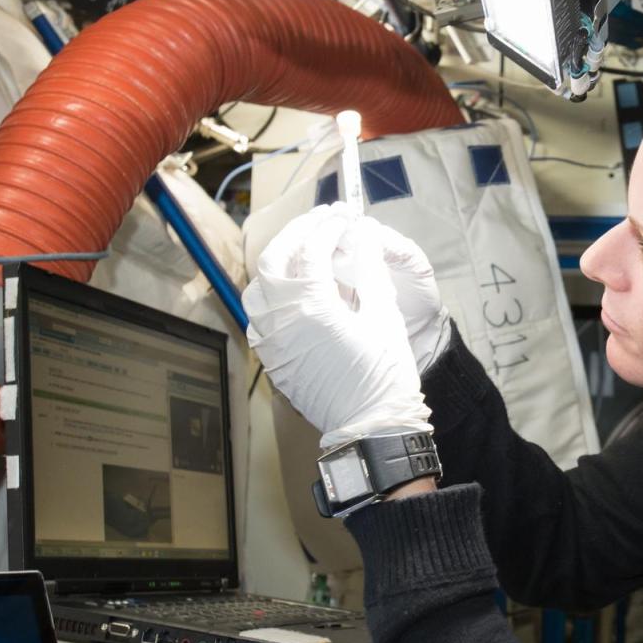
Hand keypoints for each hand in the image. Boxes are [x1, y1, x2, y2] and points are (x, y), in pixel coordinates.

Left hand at [243, 204, 427, 446]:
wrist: (371, 425)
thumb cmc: (384, 373)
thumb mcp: (384, 313)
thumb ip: (369, 269)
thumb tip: (363, 236)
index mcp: (311, 306)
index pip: (313, 249)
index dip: (331, 227)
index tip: (346, 217)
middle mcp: (281, 319)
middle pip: (275, 259)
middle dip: (297, 234)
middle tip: (321, 221)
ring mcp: (271, 340)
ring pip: (258, 287)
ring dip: (279, 262)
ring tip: (304, 249)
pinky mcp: (272, 357)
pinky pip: (260, 315)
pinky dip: (273, 294)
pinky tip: (294, 289)